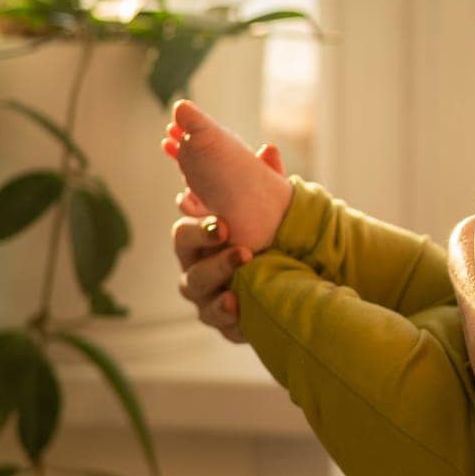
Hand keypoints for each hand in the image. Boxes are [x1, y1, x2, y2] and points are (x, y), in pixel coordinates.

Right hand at [171, 141, 286, 342]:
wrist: (289, 274)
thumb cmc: (266, 234)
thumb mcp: (268, 208)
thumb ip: (267, 180)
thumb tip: (268, 149)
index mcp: (201, 241)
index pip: (185, 232)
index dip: (199, 228)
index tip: (223, 223)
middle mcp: (198, 271)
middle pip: (192, 270)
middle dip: (215, 261)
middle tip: (243, 252)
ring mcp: (209, 300)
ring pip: (204, 300)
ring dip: (224, 291)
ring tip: (244, 286)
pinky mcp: (227, 323)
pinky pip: (224, 326)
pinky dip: (231, 320)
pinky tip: (243, 309)